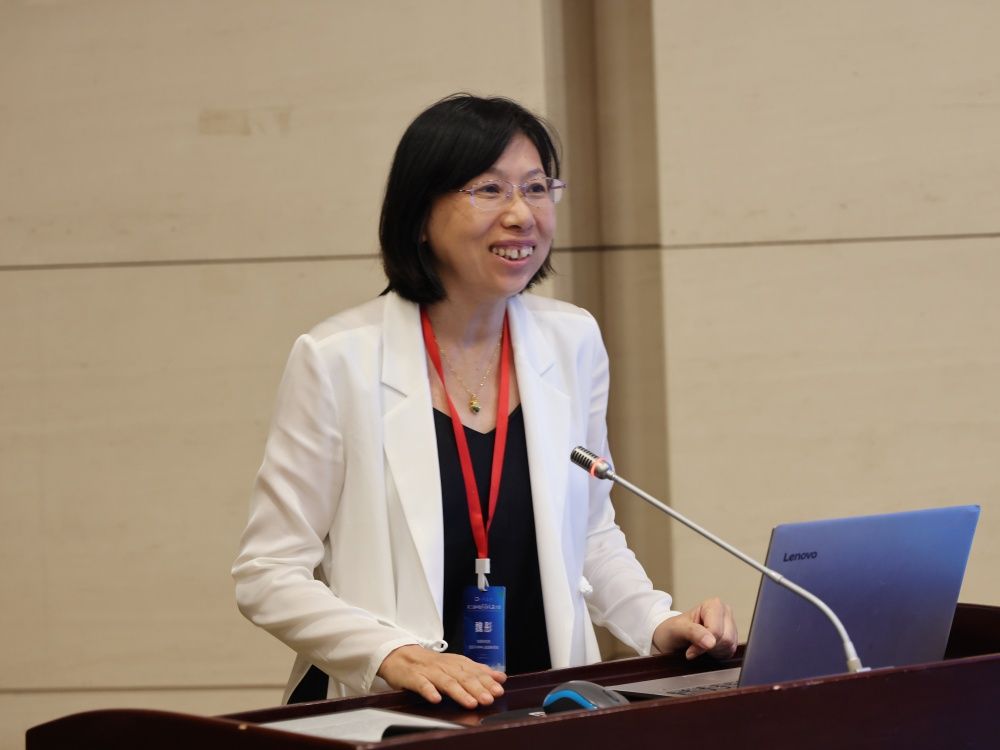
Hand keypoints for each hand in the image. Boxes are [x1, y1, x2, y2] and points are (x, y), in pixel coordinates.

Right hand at [377, 645, 505, 708]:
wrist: (401, 655)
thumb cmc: (432, 664)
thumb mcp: (456, 665)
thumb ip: (478, 671)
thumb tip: (501, 677)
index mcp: (456, 663)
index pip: (474, 672)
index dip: (487, 681)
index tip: (499, 690)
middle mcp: (445, 667)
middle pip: (463, 678)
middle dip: (477, 688)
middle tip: (488, 699)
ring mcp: (429, 672)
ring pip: (446, 682)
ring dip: (459, 692)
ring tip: (471, 702)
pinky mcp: (414, 678)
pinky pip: (422, 684)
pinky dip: (429, 691)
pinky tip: (436, 699)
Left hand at [652, 597, 737, 659]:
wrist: (670, 638)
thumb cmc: (672, 630)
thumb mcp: (677, 629)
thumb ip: (693, 632)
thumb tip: (710, 642)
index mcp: (714, 605)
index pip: (716, 631)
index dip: (703, 644)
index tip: (690, 649)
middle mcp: (725, 613)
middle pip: (726, 639)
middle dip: (709, 648)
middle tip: (694, 646)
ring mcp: (730, 625)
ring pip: (730, 646)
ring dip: (713, 652)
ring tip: (700, 646)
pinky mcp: (732, 639)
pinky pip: (730, 652)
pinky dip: (718, 655)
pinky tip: (707, 650)